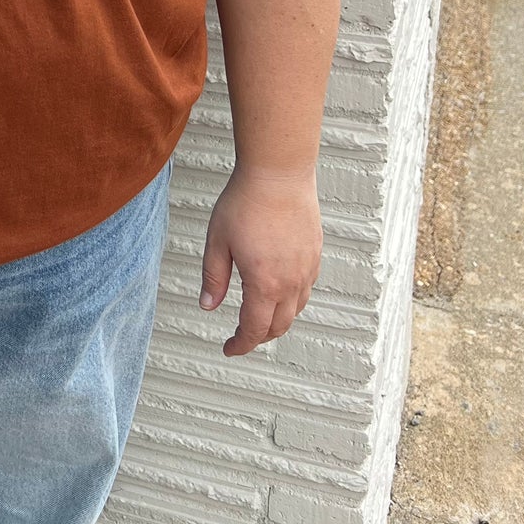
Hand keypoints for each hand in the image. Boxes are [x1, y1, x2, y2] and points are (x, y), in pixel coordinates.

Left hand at [199, 171, 321, 357]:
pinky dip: (292, 301)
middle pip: (278, 326)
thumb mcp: (217, 242)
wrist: (279, 173)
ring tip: (259, 318)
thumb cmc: (245, 203)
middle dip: (258, 337)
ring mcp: (307, 269)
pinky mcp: (315, 254)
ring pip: (295, 310)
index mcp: (264, 283)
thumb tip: (208, 306)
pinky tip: (279, 292)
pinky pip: (306, 290)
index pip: (254, 329)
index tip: (228, 349)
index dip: (240, 344)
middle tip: (241, 337)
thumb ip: (213, 278)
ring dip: (277, 321)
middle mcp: (291, 282)